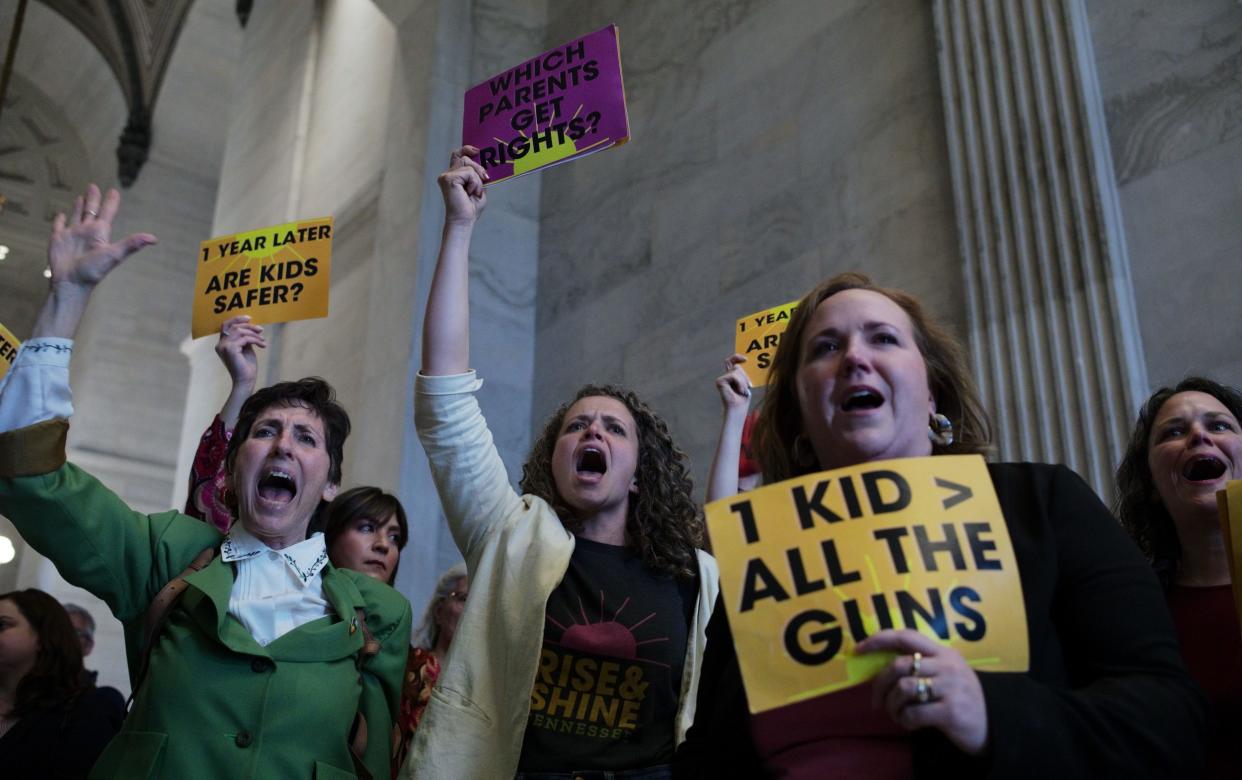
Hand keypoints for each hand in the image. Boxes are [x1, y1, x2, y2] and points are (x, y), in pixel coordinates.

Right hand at [48, 184, 156, 289]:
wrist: (72, 283)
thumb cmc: (93, 270)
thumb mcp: (114, 254)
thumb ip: (132, 244)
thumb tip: (155, 239)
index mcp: (100, 233)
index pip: (107, 213)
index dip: (111, 202)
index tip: (114, 191)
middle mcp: (87, 232)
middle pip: (91, 211)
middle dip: (93, 199)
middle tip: (94, 186)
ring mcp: (72, 236)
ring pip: (76, 216)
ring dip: (79, 207)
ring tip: (81, 197)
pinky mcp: (58, 240)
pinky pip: (59, 226)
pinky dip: (60, 220)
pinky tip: (61, 214)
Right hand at [215, 315, 264, 386]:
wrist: (246, 380)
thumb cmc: (246, 366)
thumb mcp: (245, 348)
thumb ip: (244, 338)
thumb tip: (251, 327)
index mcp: (222, 344)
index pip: (225, 325)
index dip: (237, 319)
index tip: (249, 319)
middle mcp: (220, 344)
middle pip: (234, 326)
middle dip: (249, 326)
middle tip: (261, 330)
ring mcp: (224, 347)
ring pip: (240, 331)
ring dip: (254, 334)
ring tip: (262, 340)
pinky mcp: (230, 349)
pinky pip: (245, 338)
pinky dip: (255, 340)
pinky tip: (262, 344)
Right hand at [437, 146, 487, 225]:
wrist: (464, 220)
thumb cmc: (470, 208)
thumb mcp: (479, 188)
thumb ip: (479, 176)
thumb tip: (485, 165)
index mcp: (454, 176)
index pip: (458, 155)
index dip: (466, 149)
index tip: (476, 150)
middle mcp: (448, 174)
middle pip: (465, 158)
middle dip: (478, 168)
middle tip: (485, 179)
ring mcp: (446, 176)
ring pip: (468, 165)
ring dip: (477, 179)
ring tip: (474, 192)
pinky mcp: (448, 179)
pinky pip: (469, 172)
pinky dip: (474, 183)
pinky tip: (470, 193)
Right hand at [716, 354, 751, 412]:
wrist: (738, 409)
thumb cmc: (743, 399)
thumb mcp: (746, 383)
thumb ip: (743, 373)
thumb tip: (744, 363)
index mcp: (731, 376)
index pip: (731, 361)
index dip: (737, 357)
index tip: (745, 359)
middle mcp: (725, 377)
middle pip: (737, 366)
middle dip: (745, 376)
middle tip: (748, 387)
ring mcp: (722, 379)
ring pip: (737, 370)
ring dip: (743, 381)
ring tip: (742, 391)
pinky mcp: (720, 381)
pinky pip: (733, 376)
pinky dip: (739, 383)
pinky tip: (739, 391)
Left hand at [856, 629, 988, 754]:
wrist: (991, 727)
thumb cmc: (959, 699)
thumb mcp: (946, 674)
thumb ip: (921, 664)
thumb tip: (878, 664)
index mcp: (944, 653)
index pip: (906, 635)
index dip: (879, 639)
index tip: (858, 649)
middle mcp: (948, 666)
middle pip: (899, 665)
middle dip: (880, 685)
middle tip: (877, 702)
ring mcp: (951, 688)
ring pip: (903, 689)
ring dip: (892, 706)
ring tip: (898, 715)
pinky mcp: (951, 712)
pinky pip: (913, 713)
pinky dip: (904, 721)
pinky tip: (910, 724)